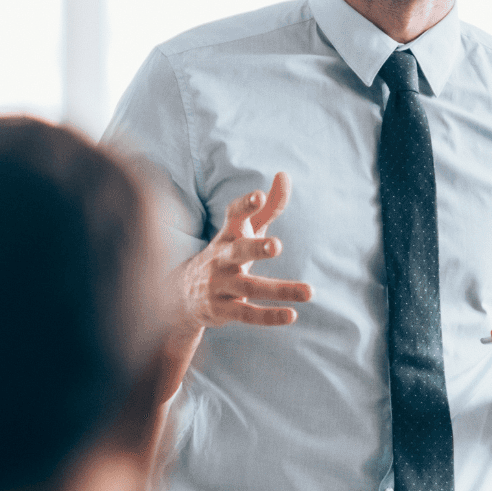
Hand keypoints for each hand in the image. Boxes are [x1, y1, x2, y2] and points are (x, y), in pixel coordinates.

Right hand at [175, 173, 311, 328]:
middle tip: (277, 246)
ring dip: (280, 289)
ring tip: (309, 292)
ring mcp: (221, 285)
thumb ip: (268, 206)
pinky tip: (292, 314)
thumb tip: (285, 174)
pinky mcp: (223, 310)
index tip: (259, 196)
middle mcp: (222, 259)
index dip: (246, 205)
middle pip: (239, 251)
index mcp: (228, 235)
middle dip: (256, 247)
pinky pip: (247, 314)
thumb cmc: (226, 253)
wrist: (182, 295)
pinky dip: (269, 316)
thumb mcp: (243, 230)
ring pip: (250, 287)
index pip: (234, 215)